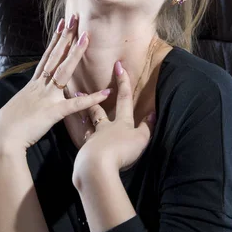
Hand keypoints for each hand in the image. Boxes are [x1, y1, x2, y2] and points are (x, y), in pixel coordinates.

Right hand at [0, 14, 111, 153]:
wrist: (0, 138)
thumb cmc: (7, 127)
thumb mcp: (19, 107)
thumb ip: (30, 100)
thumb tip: (35, 99)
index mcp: (33, 85)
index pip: (47, 57)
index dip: (56, 40)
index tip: (62, 24)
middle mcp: (39, 86)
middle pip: (55, 57)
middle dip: (66, 37)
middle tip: (76, 18)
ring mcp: (46, 97)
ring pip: (63, 71)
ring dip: (75, 54)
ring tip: (87, 37)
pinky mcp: (52, 113)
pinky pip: (75, 105)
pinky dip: (91, 100)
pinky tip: (105, 93)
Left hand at [72, 60, 155, 183]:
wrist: (96, 166)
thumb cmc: (121, 150)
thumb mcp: (140, 140)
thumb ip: (147, 128)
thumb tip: (152, 113)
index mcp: (121, 123)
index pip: (124, 99)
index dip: (123, 82)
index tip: (118, 66)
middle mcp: (105, 128)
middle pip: (98, 113)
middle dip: (93, 102)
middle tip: (80, 92)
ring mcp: (93, 140)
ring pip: (90, 130)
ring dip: (87, 124)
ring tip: (84, 123)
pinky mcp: (85, 155)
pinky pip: (86, 149)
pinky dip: (87, 148)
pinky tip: (86, 152)